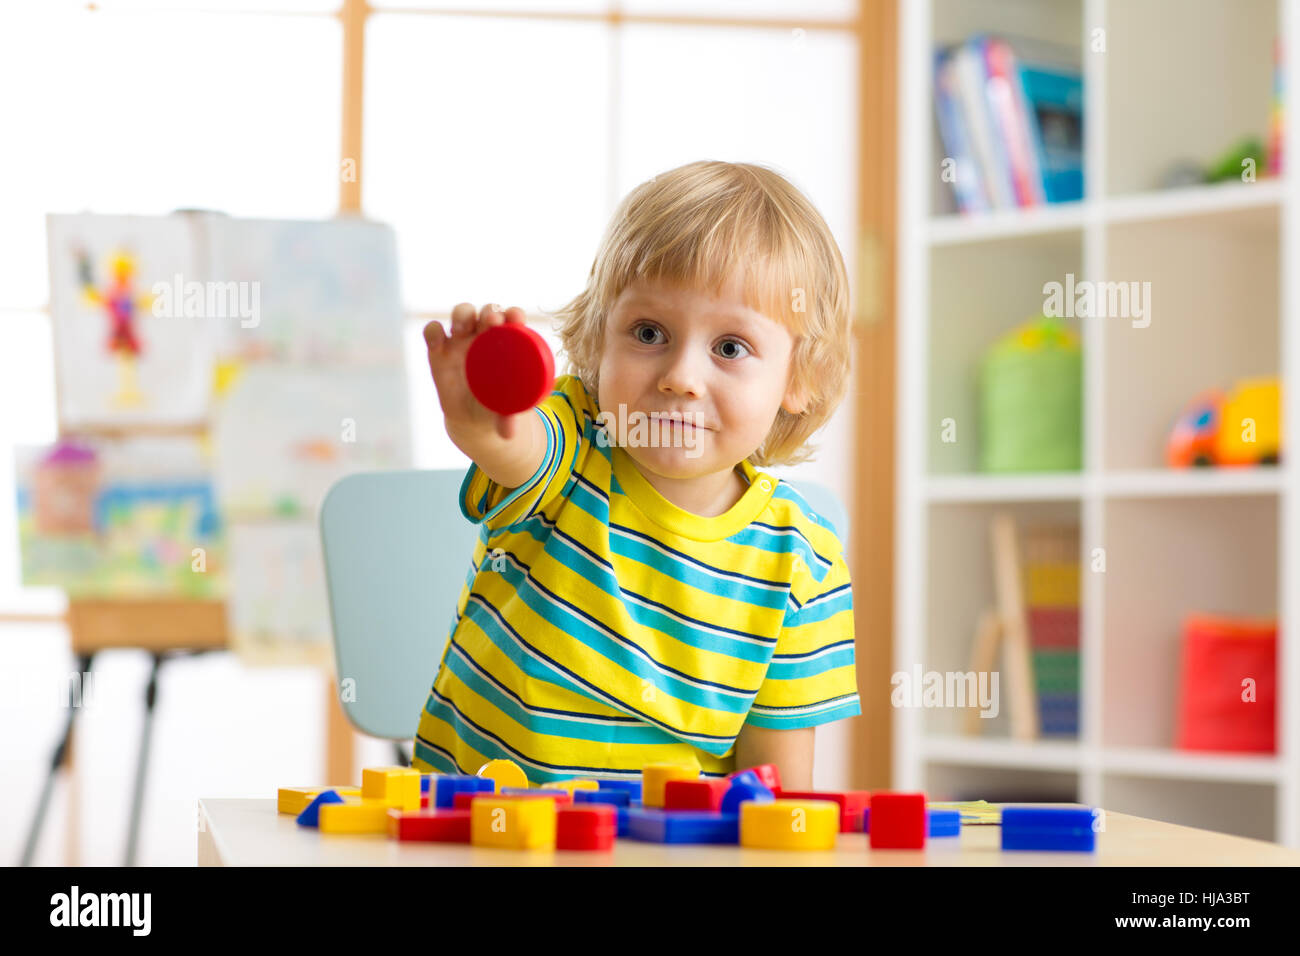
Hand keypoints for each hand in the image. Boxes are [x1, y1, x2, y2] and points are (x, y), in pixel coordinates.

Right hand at [425, 302, 530, 441]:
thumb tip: (508, 435)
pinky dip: (433, 331)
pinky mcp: (439, 349)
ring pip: (461, 314)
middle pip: (487, 312)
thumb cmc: (496, 406)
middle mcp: (485, 337)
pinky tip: (437, 339)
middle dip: (489, 311)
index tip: (516, 319)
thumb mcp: (504, 412)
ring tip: (463, 328)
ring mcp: (461, 341)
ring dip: (463, 314)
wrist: (472, 416)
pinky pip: (432, 332)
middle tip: (491, 322)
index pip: (512, 319)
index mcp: (508, 344)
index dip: (514, 314)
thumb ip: (507, 419)